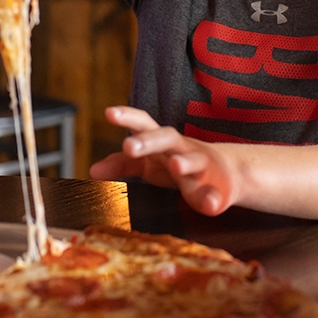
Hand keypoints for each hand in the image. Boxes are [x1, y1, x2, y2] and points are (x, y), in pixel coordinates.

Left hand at [88, 106, 237, 215]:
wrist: (224, 174)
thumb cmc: (175, 164)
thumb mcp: (147, 163)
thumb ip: (121, 164)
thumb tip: (92, 171)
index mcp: (161, 141)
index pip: (143, 123)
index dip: (127, 117)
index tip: (108, 113)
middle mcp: (181, 149)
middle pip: (166, 137)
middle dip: (149, 140)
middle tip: (129, 146)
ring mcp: (202, 168)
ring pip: (195, 160)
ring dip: (185, 162)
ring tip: (175, 165)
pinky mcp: (218, 190)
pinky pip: (216, 194)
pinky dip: (212, 199)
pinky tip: (210, 204)